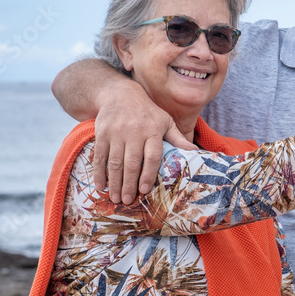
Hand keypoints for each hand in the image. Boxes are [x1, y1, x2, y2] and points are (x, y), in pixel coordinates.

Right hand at [94, 84, 193, 203]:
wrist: (120, 94)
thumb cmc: (147, 113)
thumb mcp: (165, 122)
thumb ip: (178, 139)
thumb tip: (196, 152)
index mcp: (153, 130)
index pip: (152, 156)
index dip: (148, 174)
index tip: (144, 190)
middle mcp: (134, 132)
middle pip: (132, 163)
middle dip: (129, 184)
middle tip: (127, 201)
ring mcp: (116, 133)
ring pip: (115, 162)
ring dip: (114, 182)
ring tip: (115, 198)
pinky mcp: (102, 133)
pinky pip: (99, 156)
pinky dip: (98, 173)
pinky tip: (100, 186)